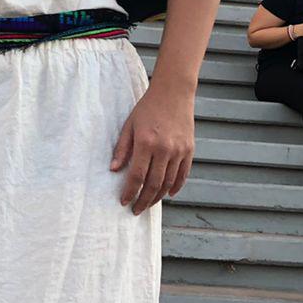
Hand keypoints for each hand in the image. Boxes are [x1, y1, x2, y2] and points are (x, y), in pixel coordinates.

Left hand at [110, 83, 194, 215]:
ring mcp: (179, 150)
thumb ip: (122, 149)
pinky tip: (167, 194)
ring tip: (148, 203)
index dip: (130, 192)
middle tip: (136, 210)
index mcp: (146, 142)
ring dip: (158, 197)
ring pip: (169, 182)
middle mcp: (164, 149)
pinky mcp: (189, 149)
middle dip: (143, 200)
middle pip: (153, 184)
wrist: (174, 93)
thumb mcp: (129, 125)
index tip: (124, 202)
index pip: (137, 176)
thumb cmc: (147, 108)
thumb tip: (113, 170)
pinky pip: (183, 175)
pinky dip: (175, 187)